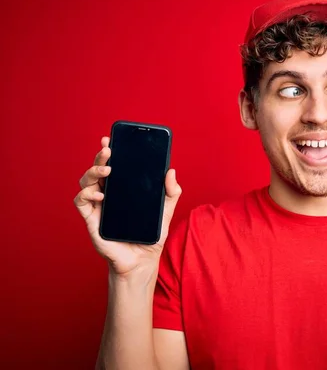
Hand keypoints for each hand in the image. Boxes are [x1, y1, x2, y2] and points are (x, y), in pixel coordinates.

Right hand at [73, 136, 182, 276]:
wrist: (142, 262)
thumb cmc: (150, 237)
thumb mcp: (166, 212)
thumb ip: (171, 193)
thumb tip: (171, 171)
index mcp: (123, 190)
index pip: (114, 166)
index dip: (109, 151)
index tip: (111, 138)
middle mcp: (109, 195)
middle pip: (98, 169)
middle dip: (101, 156)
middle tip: (109, 149)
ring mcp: (99, 206)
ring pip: (86, 181)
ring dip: (94, 171)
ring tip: (108, 169)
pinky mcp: (92, 219)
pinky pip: (81, 201)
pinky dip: (87, 193)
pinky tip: (101, 193)